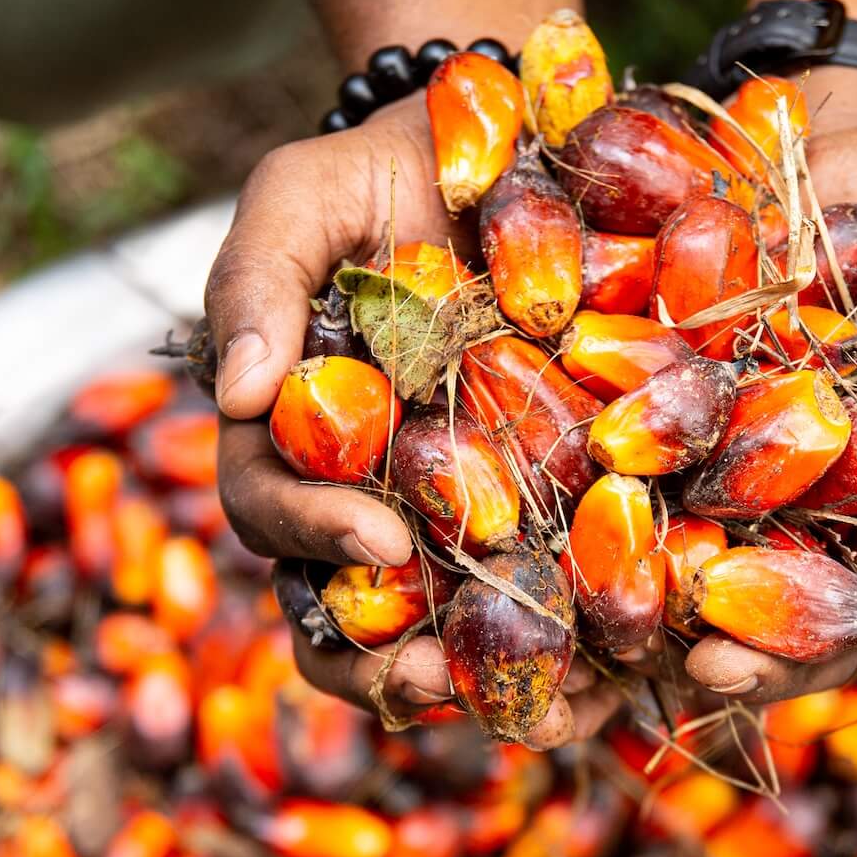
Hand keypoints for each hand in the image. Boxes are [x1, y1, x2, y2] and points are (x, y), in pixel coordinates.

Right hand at [205, 98, 620, 748]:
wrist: (512, 143)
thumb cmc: (386, 170)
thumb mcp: (305, 196)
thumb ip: (256, 279)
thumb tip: (234, 392)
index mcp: (297, 438)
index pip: (275, 510)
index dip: (315, 537)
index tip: (377, 540)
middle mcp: (367, 496)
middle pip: (346, 613)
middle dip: (382, 663)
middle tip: (432, 679)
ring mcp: (458, 516)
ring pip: (447, 633)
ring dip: (483, 686)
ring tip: (542, 713)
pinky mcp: (552, 517)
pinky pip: (555, 603)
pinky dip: (581, 653)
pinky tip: (622, 682)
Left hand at [683, 68, 856, 704]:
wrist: (831, 152)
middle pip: (836, 618)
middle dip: (786, 662)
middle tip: (729, 676)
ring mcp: (770, 492)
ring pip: (741, 589)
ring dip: (700, 629)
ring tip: (665, 651)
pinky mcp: (689, 451)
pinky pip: (659, 511)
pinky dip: (632, 550)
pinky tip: (600, 573)